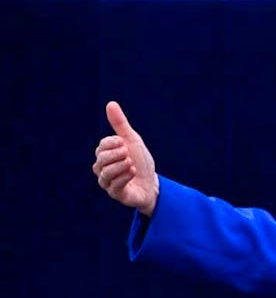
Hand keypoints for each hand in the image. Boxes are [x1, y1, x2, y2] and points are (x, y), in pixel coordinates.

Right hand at [92, 101, 159, 216]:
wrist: (153, 183)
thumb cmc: (141, 161)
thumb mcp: (132, 140)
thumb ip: (120, 124)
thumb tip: (110, 104)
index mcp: (105, 155)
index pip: (101, 146)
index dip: (112, 143)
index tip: (123, 142)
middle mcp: (102, 169)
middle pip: (101, 159)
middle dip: (116, 154)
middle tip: (128, 153)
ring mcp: (108, 183)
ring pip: (105, 173)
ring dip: (120, 166)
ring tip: (131, 163)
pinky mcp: (116, 194)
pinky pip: (114, 186)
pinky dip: (124, 177)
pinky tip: (133, 172)